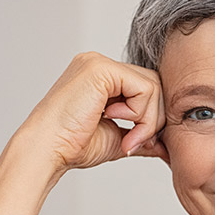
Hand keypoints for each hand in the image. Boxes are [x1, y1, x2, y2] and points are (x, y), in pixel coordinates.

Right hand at [20, 52, 166, 174]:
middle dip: (153, 120)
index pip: (147, 89)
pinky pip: (144, 88)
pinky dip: (139, 113)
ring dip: (147, 120)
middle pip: (154, 84)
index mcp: (102, 79)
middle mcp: (100, 65)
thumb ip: (142, 136)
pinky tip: (116, 122)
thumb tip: (166, 146)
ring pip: (153, 86)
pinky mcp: (101, 69)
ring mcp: (99, 64)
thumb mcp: (117, 139)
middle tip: (135, 143)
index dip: (151, 118)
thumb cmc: (73, 147)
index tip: (139, 144)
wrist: (48, 150)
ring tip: (125, 138)